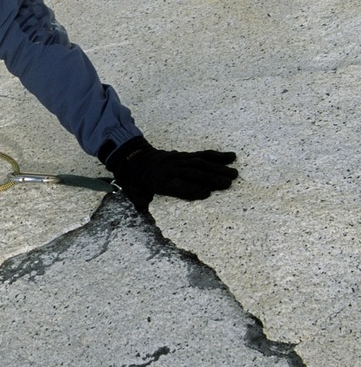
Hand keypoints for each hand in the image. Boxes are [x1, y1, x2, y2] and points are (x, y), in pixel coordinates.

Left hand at [107, 136, 237, 211]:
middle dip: (211, 178)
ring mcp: (177, 159)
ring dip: (218, 168)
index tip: (206, 194)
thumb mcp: (132, 192)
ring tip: (234, 174)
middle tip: (228, 184)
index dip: (191, 189)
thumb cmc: (134, 180)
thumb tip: (144, 213)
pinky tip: (231, 157)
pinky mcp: (184, 155)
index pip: (176, 185)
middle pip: (192, 173)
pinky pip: (201, 154)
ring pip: (199, 162)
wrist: (131, 157)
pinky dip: (216, 156)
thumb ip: (140, 202)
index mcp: (157, 180)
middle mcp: (169, 168)